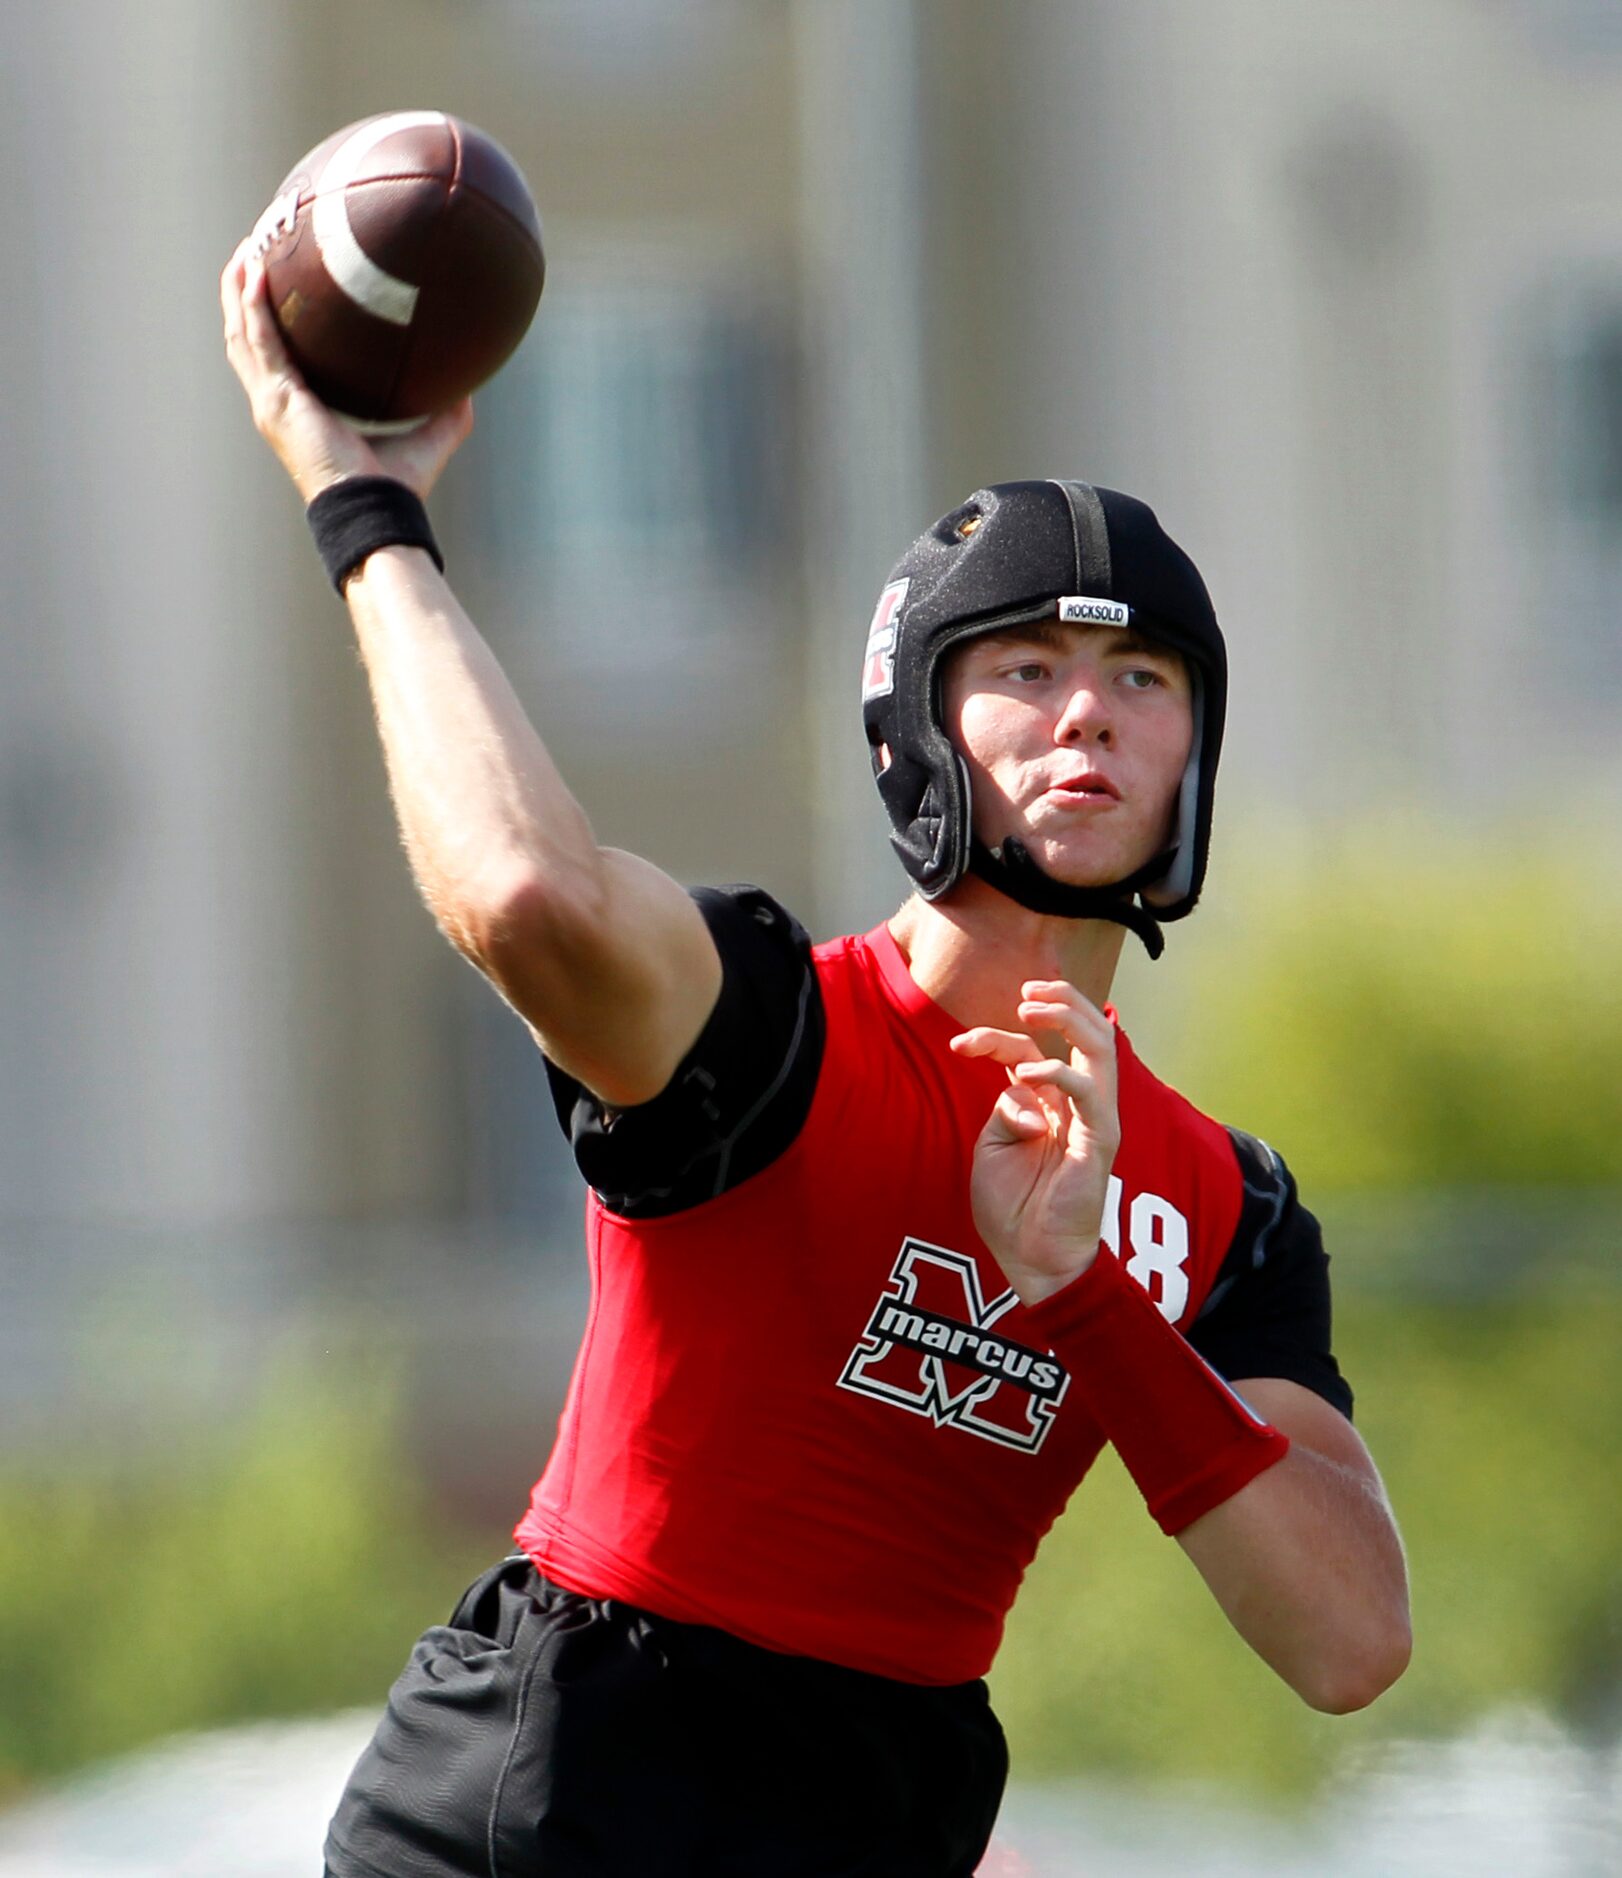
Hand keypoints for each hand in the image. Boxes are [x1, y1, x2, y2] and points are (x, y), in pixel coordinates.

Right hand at [219, 238, 472, 505]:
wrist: (378, 514)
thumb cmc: (397, 489)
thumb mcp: (430, 436)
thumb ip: (448, 409)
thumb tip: (473, 382)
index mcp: (301, 411)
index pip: (276, 355)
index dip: (271, 318)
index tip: (282, 280)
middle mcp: (278, 404)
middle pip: (247, 335)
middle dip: (245, 290)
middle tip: (257, 247)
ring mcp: (272, 403)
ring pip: (241, 332)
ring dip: (239, 288)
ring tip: (248, 247)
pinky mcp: (277, 401)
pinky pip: (258, 341)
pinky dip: (253, 306)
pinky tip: (257, 271)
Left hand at [948, 980, 1119, 1306]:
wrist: (1031, 1259)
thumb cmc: (1013, 1207)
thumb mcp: (993, 1146)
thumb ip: (1006, 1109)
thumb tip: (1018, 1085)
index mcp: (1051, 1102)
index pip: (1033, 1049)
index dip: (997, 1036)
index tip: (959, 1046)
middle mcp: (1077, 1104)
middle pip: (1088, 1033)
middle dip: (1061, 1001)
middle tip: (1027, 990)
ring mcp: (1094, 1120)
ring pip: (1102, 1049)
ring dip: (1070, 1019)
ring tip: (1034, 1006)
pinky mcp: (1100, 1142)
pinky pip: (1092, 1095)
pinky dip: (1063, 1074)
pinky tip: (1030, 1072)